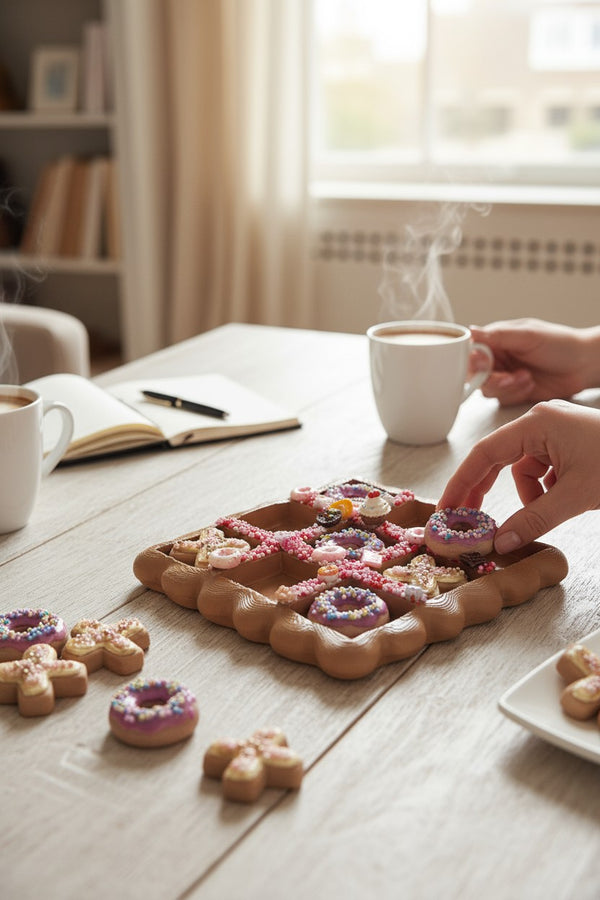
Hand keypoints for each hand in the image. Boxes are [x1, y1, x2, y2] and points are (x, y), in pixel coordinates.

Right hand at [437, 400, 599, 552]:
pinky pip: (543, 469)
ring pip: (523, 469)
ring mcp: (555, 431)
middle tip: (467, 520)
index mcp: (536, 423)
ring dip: (530, 496)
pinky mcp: (568, 443)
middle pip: (497, 458)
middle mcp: (541, 421)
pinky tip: (566, 499)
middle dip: (484, 491)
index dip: (461, 482)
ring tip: (551, 510)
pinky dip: (547, 490)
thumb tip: (500, 543)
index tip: (446, 508)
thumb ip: (533, 520)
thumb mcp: (576, 496)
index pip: (484, 454)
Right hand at [469, 319, 599, 405]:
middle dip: (491, 378)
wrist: (584, 366)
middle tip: (507, 377)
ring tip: (526, 377)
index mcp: (497, 339)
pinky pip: (502, 399)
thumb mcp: (529, 335)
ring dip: (506, 386)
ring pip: (487, 389)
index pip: (472, 350)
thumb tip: (471, 331)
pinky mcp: (514, 392)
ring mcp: (505, 376)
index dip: (473, 360)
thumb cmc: (561, 345)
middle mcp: (498, 358)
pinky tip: (530, 384)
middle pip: (475, 374)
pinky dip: (516, 394)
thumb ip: (498, 335)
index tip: (483, 365)